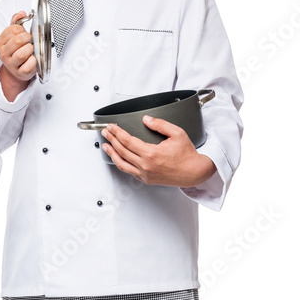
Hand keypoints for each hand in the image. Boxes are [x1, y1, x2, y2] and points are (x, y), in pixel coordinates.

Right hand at [0, 10, 36, 101]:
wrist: (16, 70)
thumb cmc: (15, 50)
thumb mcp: (13, 35)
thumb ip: (16, 22)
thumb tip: (21, 13)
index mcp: (0, 42)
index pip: (13, 29)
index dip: (22, 29)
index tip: (23, 33)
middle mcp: (3, 54)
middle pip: (18, 40)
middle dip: (27, 38)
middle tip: (29, 40)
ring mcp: (11, 64)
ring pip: (22, 53)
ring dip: (30, 49)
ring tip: (30, 50)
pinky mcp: (20, 73)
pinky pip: (29, 65)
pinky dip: (34, 60)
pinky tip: (33, 59)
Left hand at [100, 114, 216, 186]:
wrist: (194, 172)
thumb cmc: (187, 155)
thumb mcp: (177, 133)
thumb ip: (160, 124)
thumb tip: (146, 119)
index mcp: (151, 154)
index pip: (128, 141)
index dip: (117, 132)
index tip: (111, 127)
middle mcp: (145, 166)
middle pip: (122, 151)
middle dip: (111, 140)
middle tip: (106, 132)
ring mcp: (145, 174)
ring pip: (122, 164)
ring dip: (111, 153)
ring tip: (105, 145)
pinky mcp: (146, 180)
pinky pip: (129, 171)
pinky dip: (121, 163)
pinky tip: (118, 157)